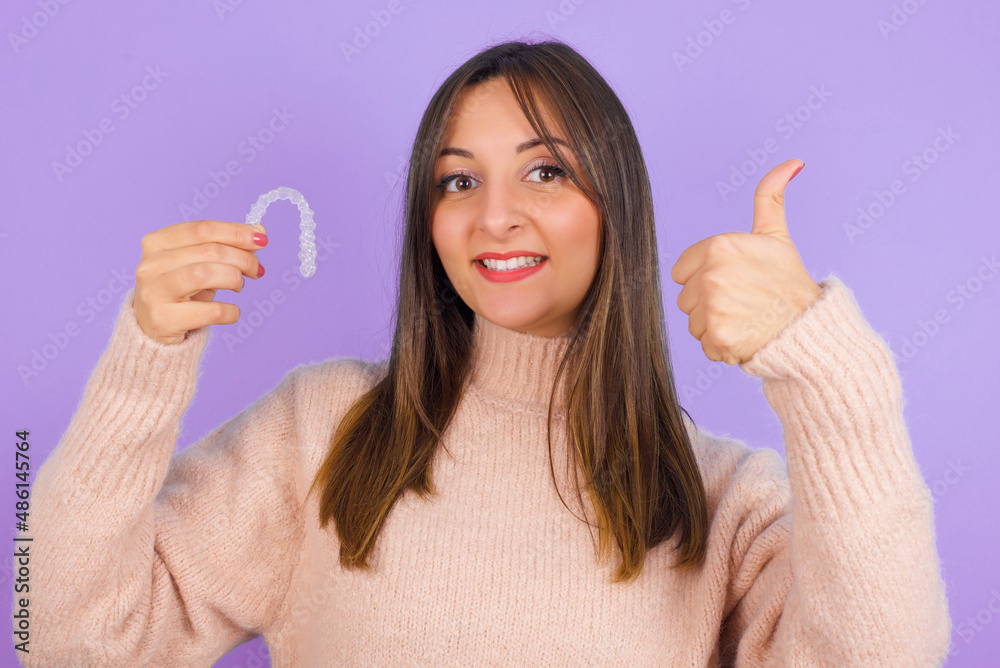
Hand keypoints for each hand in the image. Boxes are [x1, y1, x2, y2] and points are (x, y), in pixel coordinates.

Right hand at [133, 220, 267, 344]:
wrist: (156, 329)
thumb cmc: (182, 291)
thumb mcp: (200, 263)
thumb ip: (225, 245)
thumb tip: (258, 230)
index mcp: (157, 242)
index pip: (202, 229)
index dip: (235, 232)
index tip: (261, 239)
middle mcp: (150, 265)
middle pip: (208, 251)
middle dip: (242, 258)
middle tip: (256, 269)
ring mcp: (153, 292)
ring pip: (204, 274)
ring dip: (233, 278)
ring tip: (239, 286)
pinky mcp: (163, 320)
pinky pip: (210, 311)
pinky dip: (230, 310)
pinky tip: (232, 311)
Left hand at [670, 159, 821, 365]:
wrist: (809, 327)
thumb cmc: (789, 282)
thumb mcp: (776, 236)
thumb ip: (770, 198)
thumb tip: (793, 163)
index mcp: (719, 247)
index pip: (681, 271)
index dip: (706, 278)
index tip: (736, 281)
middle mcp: (712, 275)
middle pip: (686, 297)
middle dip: (708, 302)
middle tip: (743, 301)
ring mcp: (714, 307)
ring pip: (693, 322)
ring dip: (714, 325)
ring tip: (745, 318)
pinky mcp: (718, 336)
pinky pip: (704, 343)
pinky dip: (721, 345)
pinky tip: (745, 335)